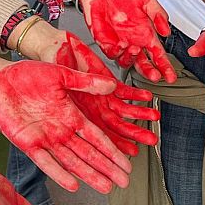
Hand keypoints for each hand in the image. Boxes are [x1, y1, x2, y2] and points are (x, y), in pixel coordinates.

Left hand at [0, 60, 135, 192]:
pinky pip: (46, 162)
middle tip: (124, 182)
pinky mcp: (27, 143)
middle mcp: (60, 130)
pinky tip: (73, 184)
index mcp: (70, 114)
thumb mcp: (60, 74)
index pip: (96, 136)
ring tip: (106, 186)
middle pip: (88, 153)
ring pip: (71, 161)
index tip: (127, 161)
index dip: (112, 150)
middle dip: (107, 167)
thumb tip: (112, 84)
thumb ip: (85, 83)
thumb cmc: (26, 75)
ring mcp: (45, 138)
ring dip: (89, 174)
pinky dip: (59, 174)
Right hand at [53, 31, 159, 154]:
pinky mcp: (108, 83)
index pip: (102, 136)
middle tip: (151, 139)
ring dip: (140, 113)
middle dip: (135, 133)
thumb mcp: (57, 87)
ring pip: (125, 111)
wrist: (55, 52)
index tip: (130, 152)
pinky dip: (136, 94)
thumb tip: (82, 115)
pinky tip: (147, 96)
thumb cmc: (50, 72)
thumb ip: (71, 102)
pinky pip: (125, 91)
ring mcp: (103, 97)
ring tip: (154, 116)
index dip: (116, 145)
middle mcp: (95, 110)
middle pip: (118, 126)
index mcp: (81, 116)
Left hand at [78, 0, 175, 81]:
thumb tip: (167, 31)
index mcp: (146, 32)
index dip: (165, 66)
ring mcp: (120, 43)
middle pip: (144, 64)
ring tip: (135, 50)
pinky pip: (112, 53)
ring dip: (133, 60)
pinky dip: (117, 52)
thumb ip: (158, 14)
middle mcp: (134, 41)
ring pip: (127, 62)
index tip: (171, 76)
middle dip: (150, 72)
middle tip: (156, 76)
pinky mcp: (105, 42)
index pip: (158, 54)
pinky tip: (121, 44)